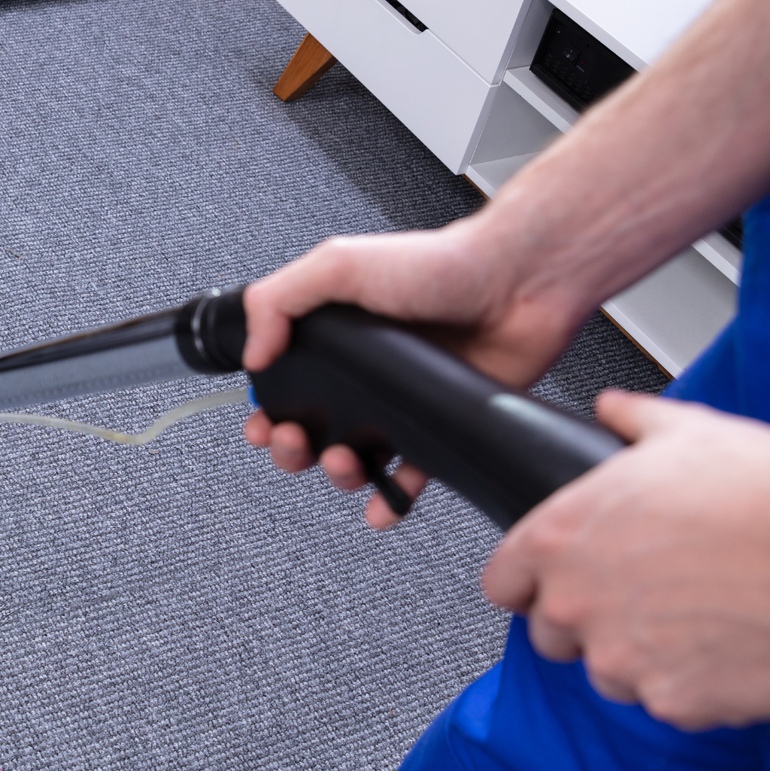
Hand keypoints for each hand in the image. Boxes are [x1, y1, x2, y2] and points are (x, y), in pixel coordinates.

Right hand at [241, 220, 585, 526]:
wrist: (518, 283)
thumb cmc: (440, 264)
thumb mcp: (338, 265)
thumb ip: (277, 300)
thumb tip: (251, 354)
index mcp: (335, 334)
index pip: (283, 382)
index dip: (266, 410)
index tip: (262, 423)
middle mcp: (365, 370)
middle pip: (311, 429)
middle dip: (293, 449)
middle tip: (297, 443)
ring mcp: (401, 400)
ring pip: (355, 459)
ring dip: (339, 475)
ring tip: (345, 463)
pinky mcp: (439, 423)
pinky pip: (410, 475)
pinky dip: (392, 499)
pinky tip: (381, 507)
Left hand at [482, 391, 769, 728]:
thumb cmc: (766, 495)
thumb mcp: (686, 431)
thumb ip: (633, 421)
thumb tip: (613, 408)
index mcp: (563, 536)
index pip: (503, 580)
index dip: (527, 582)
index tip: (549, 583)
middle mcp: (578, 602)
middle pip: (551, 633)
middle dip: (586, 621)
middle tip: (642, 598)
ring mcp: (621, 658)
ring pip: (608, 673)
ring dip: (638, 656)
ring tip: (694, 618)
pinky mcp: (670, 701)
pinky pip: (666, 702)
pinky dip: (690, 684)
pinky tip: (727, 646)